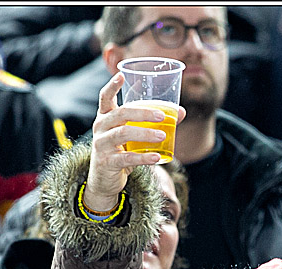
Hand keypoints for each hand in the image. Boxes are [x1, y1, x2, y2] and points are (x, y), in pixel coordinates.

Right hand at [83, 72, 185, 211]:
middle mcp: (100, 128)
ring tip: (163, 135)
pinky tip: (157, 157)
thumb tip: (181, 112)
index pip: (104, 97)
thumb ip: (152, 123)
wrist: (105, 181)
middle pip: (120, 113)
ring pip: (123, 133)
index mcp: (105, 117)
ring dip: (145, 133)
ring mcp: (101, 145)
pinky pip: (127, 158)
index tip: (121, 76)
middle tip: (161, 115)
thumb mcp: (133, 136)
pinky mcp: (107, 162)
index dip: (111, 86)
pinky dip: (144, 158)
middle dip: (142, 112)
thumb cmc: (121, 152)